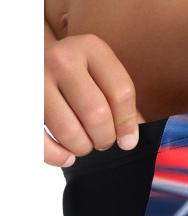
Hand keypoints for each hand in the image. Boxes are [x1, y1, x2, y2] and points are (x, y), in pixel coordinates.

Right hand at [44, 33, 141, 166]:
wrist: (37, 58)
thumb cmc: (78, 73)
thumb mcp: (103, 74)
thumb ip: (121, 103)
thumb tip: (129, 139)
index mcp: (91, 50)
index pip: (121, 92)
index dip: (127, 123)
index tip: (127, 140)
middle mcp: (62, 60)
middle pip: (96, 113)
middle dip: (104, 137)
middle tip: (103, 141)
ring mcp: (37, 80)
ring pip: (69, 130)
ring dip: (82, 146)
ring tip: (84, 144)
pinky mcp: (21, 101)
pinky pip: (40, 141)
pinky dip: (57, 156)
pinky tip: (67, 156)